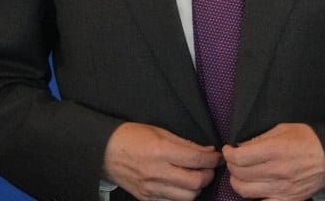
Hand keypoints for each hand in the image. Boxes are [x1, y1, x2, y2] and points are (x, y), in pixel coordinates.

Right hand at [103, 122, 221, 200]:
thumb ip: (185, 143)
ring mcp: (151, 188)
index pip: (197, 160)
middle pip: (195, 182)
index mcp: (161, 151)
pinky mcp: (147, 198)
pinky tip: (181, 185)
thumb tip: (207, 151)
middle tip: (209, 167)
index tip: (218, 156)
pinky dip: (182, 196)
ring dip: (197, 188)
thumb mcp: (160, 131)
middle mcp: (156, 172)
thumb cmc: (132, 137)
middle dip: (208, 174)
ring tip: (196, 177)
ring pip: (187, 197)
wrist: (106, 152)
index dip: (213, 159)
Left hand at [223, 123, 324, 200]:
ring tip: (241, 174)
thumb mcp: (283, 129)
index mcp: (275, 150)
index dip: (229, 154)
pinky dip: (253, 199)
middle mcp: (276, 171)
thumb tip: (242, 147)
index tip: (228, 150)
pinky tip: (254, 189)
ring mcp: (281, 189)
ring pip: (245, 191)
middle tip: (234, 160)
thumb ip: (260, 138)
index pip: (239, 158)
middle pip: (240, 174)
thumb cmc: (309, 139)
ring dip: (237, 182)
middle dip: (232, 166)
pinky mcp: (287, 200)